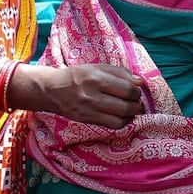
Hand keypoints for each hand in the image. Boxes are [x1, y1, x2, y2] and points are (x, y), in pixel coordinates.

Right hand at [14, 63, 143, 127]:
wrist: (52, 90)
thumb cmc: (78, 76)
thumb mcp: (96, 67)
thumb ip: (119, 72)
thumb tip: (140, 82)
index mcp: (96, 77)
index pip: (127, 88)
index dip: (136, 91)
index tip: (136, 90)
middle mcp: (92, 94)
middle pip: (126, 105)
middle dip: (136, 104)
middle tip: (135, 101)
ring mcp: (90, 110)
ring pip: (121, 118)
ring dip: (131, 114)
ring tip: (130, 109)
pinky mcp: (88, 120)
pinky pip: (113, 125)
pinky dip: (123, 122)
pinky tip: (122, 116)